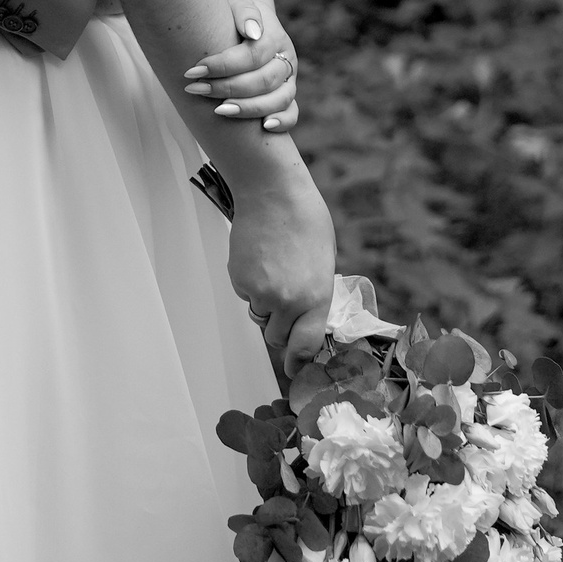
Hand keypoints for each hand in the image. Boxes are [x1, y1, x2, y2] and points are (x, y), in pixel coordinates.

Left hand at [183, 0, 299, 131]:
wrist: (251, 24)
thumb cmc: (239, 17)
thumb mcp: (240, 6)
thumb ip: (246, 13)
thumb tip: (252, 32)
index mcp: (276, 37)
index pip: (253, 55)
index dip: (224, 65)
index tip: (193, 70)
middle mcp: (286, 60)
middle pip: (264, 80)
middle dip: (227, 87)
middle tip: (196, 89)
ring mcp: (289, 81)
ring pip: (279, 100)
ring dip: (248, 108)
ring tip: (218, 110)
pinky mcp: (287, 98)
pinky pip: (292, 114)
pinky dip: (281, 122)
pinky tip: (262, 127)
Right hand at [227, 147, 335, 383]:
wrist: (273, 191)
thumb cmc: (305, 220)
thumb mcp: (324, 262)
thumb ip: (315, 295)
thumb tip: (305, 319)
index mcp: (317, 297)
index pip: (305, 346)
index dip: (297, 362)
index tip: (293, 370)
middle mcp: (288, 301)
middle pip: (276, 336)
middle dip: (279, 325)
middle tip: (283, 298)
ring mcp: (261, 292)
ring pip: (258, 315)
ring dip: (264, 302)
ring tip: (271, 267)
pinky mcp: (239, 279)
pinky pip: (244, 294)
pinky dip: (249, 283)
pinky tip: (258, 257)